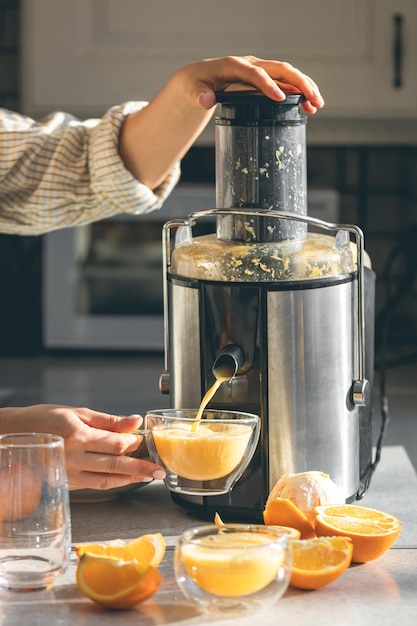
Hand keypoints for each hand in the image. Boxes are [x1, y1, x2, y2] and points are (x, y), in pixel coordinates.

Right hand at [0, 405, 164, 490]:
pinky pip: (95, 484)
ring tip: (149, 477)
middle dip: (141, 468)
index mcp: (78, 436)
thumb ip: (108, 420)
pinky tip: (127, 479)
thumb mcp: (77, 413)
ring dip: (131, 479)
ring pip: (107, 480)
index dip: (133, 442)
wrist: (13, 435)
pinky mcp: (67, 482)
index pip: (115, 443)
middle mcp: (74, 458)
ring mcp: (70, 473)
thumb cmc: (44, 419)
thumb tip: (135, 420)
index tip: (145, 439)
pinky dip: (114, 482)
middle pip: (115, 465)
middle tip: (159, 470)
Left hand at [119, 54, 323, 189]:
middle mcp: (251, 64)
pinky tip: (308, 107)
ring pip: (287, 75)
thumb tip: (207, 100)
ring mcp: (259, 71)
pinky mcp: (264, 79)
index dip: (267, 84)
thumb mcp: (192, 90)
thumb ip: (199, 94)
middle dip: (298, 84)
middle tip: (313, 100)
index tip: (280, 98)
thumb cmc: (195, 85)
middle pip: (280, 69)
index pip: (255, 72)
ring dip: (304, 88)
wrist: (197, 79)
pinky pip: (285, 83)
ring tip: (317, 105)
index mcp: (234, 65)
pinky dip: (298, 93)